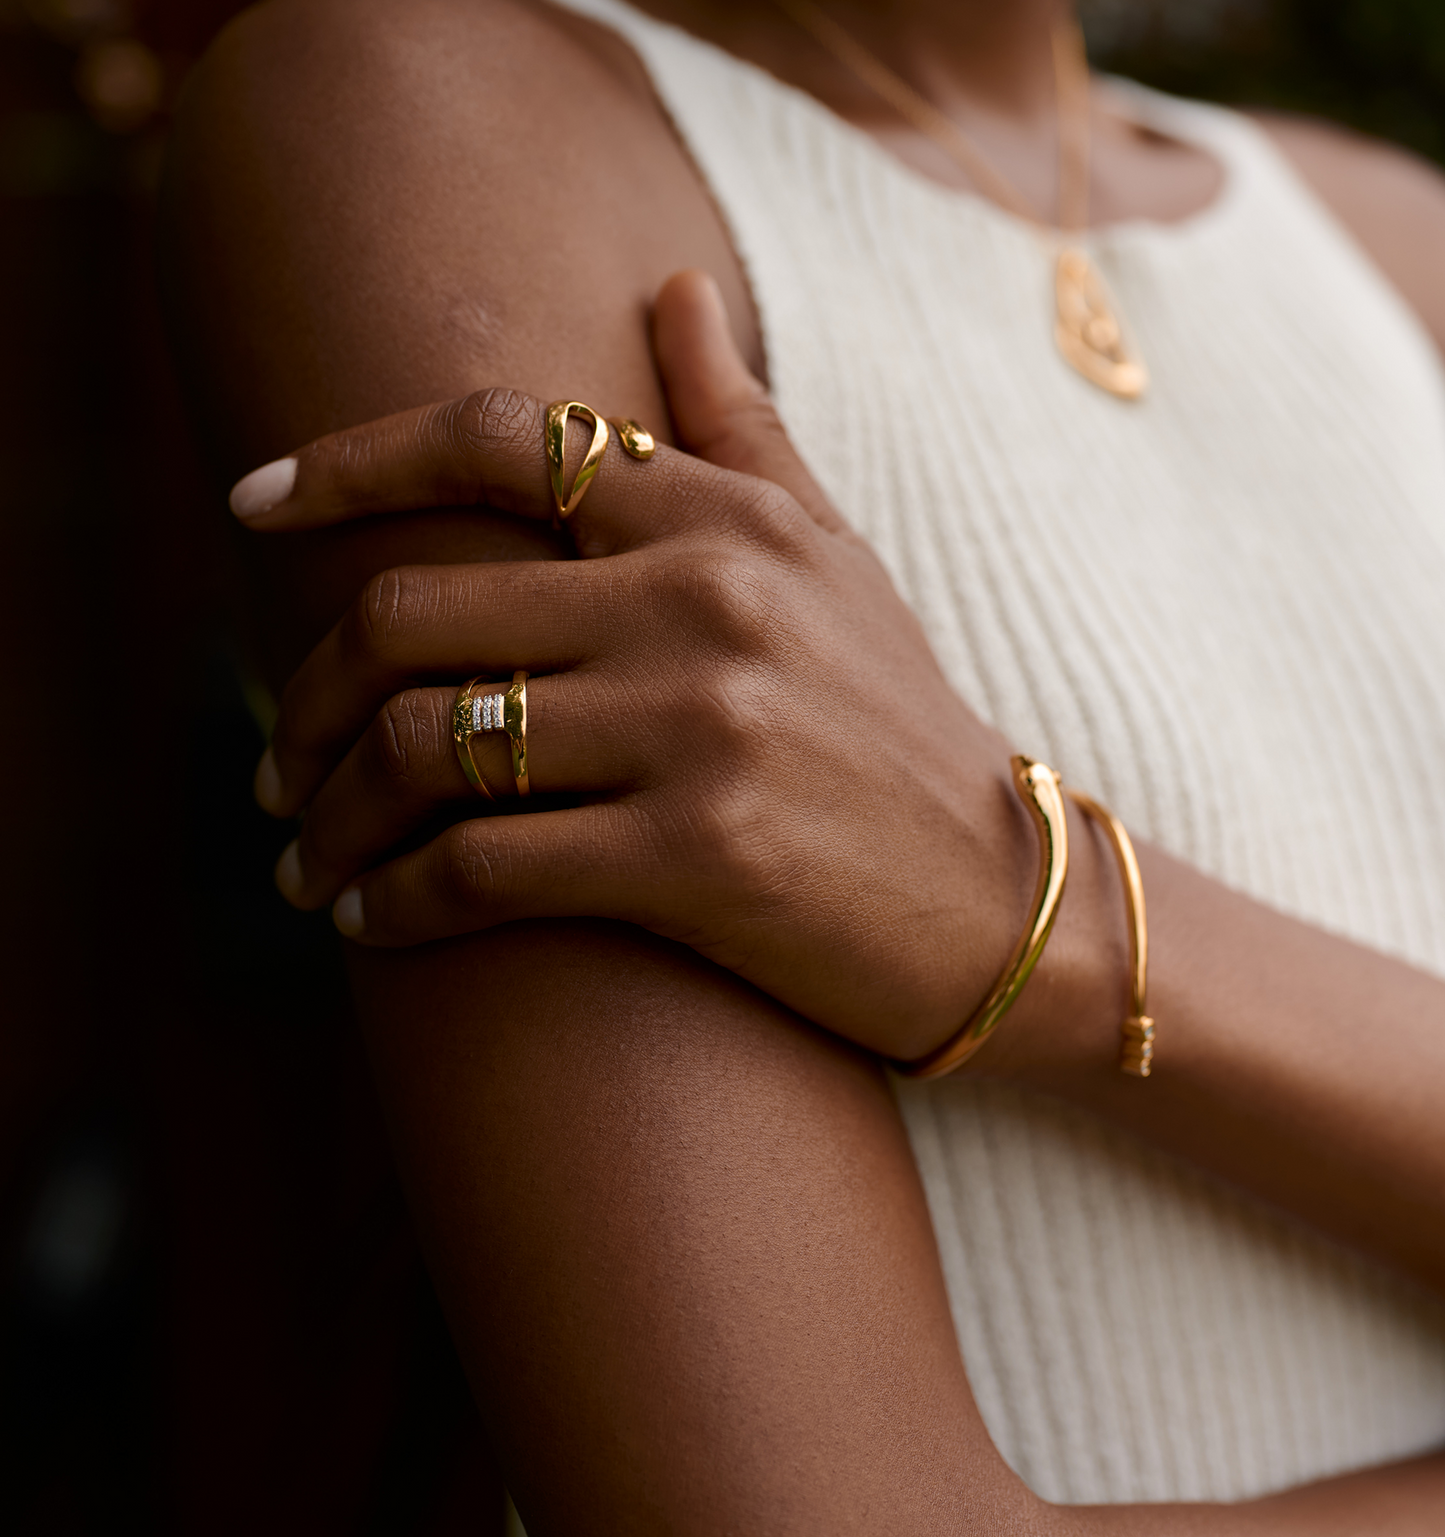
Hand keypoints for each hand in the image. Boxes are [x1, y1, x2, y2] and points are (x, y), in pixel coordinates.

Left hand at [232, 272, 1099, 1062]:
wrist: (1008, 901)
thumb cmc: (900, 726)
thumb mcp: (833, 556)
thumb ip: (741, 424)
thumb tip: (676, 282)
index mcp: (720, 520)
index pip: (495, 440)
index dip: (345, 461)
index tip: (250, 505)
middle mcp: (702, 601)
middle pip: (413, 611)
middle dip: (302, 696)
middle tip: (272, 760)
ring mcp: (700, 727)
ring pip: (424, 747)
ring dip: (329, 814)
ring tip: (305, 855)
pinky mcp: (696, 856)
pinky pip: (480, 866)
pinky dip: (394, 899)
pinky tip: (370, 920)